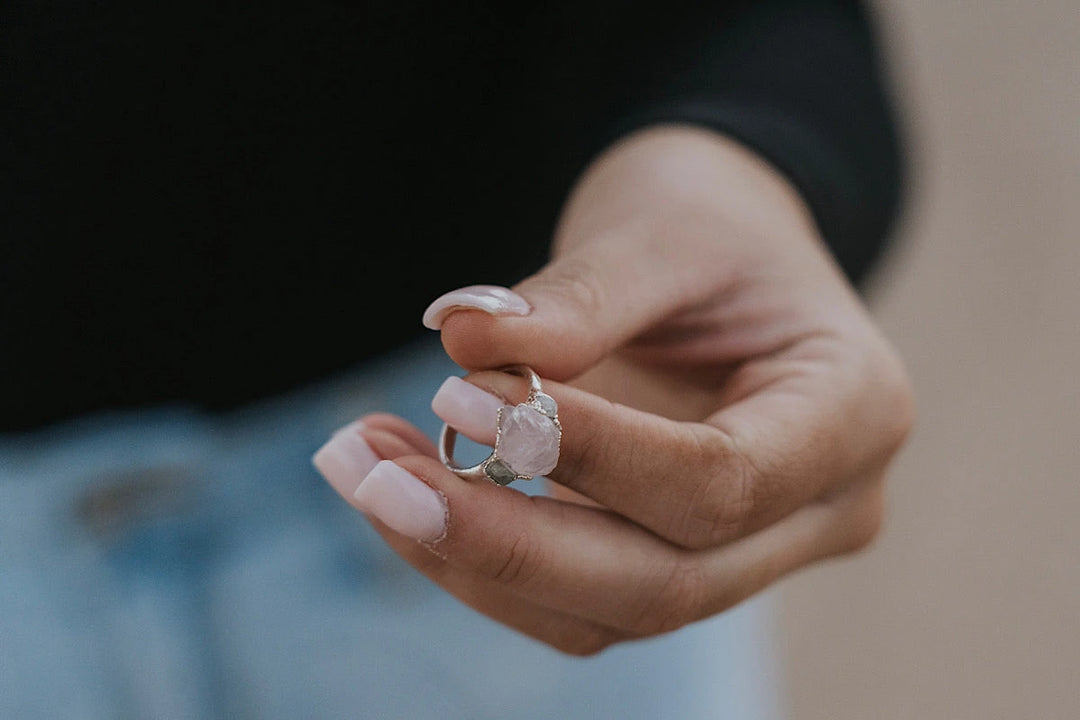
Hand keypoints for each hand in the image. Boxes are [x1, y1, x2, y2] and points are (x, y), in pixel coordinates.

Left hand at [313, 126, 913, 654]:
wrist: (724, 250)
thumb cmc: (714, 224)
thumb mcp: (662, 229)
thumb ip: (578, 294)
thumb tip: (462, 334)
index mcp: (853, 414)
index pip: (722, 481)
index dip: (587, 452)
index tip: (461, 388)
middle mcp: (818, 507)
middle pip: (665, 583)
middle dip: (505, 540)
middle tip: (374, 472)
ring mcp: (749, 550)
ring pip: (609, 610)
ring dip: (471, 556)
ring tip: (362, 463)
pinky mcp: (673, 558)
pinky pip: (577, 597)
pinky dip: (482, 556)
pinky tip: (405, 484)